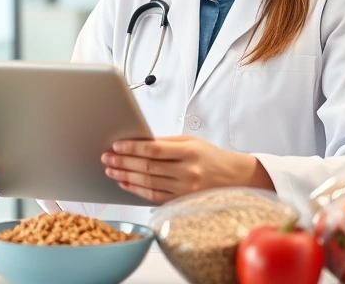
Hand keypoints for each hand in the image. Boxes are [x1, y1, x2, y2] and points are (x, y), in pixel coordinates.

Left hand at [102, 136, 273, 203]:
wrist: (237, 179)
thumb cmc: (211, 157)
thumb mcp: (191, 142)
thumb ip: (165, 143)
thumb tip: (136, 142)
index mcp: (189, 152)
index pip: (153, 149)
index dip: (132, 148)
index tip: (116, 145)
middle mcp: (187, 172)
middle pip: (147, 167)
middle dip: (123, 162)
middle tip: (106, 158)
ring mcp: (185, 189)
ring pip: (148, 183)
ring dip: (126, 176)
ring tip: (111, 170)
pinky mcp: (182, 202)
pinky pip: (154, 197)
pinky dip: (136, 190)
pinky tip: (125, 183)